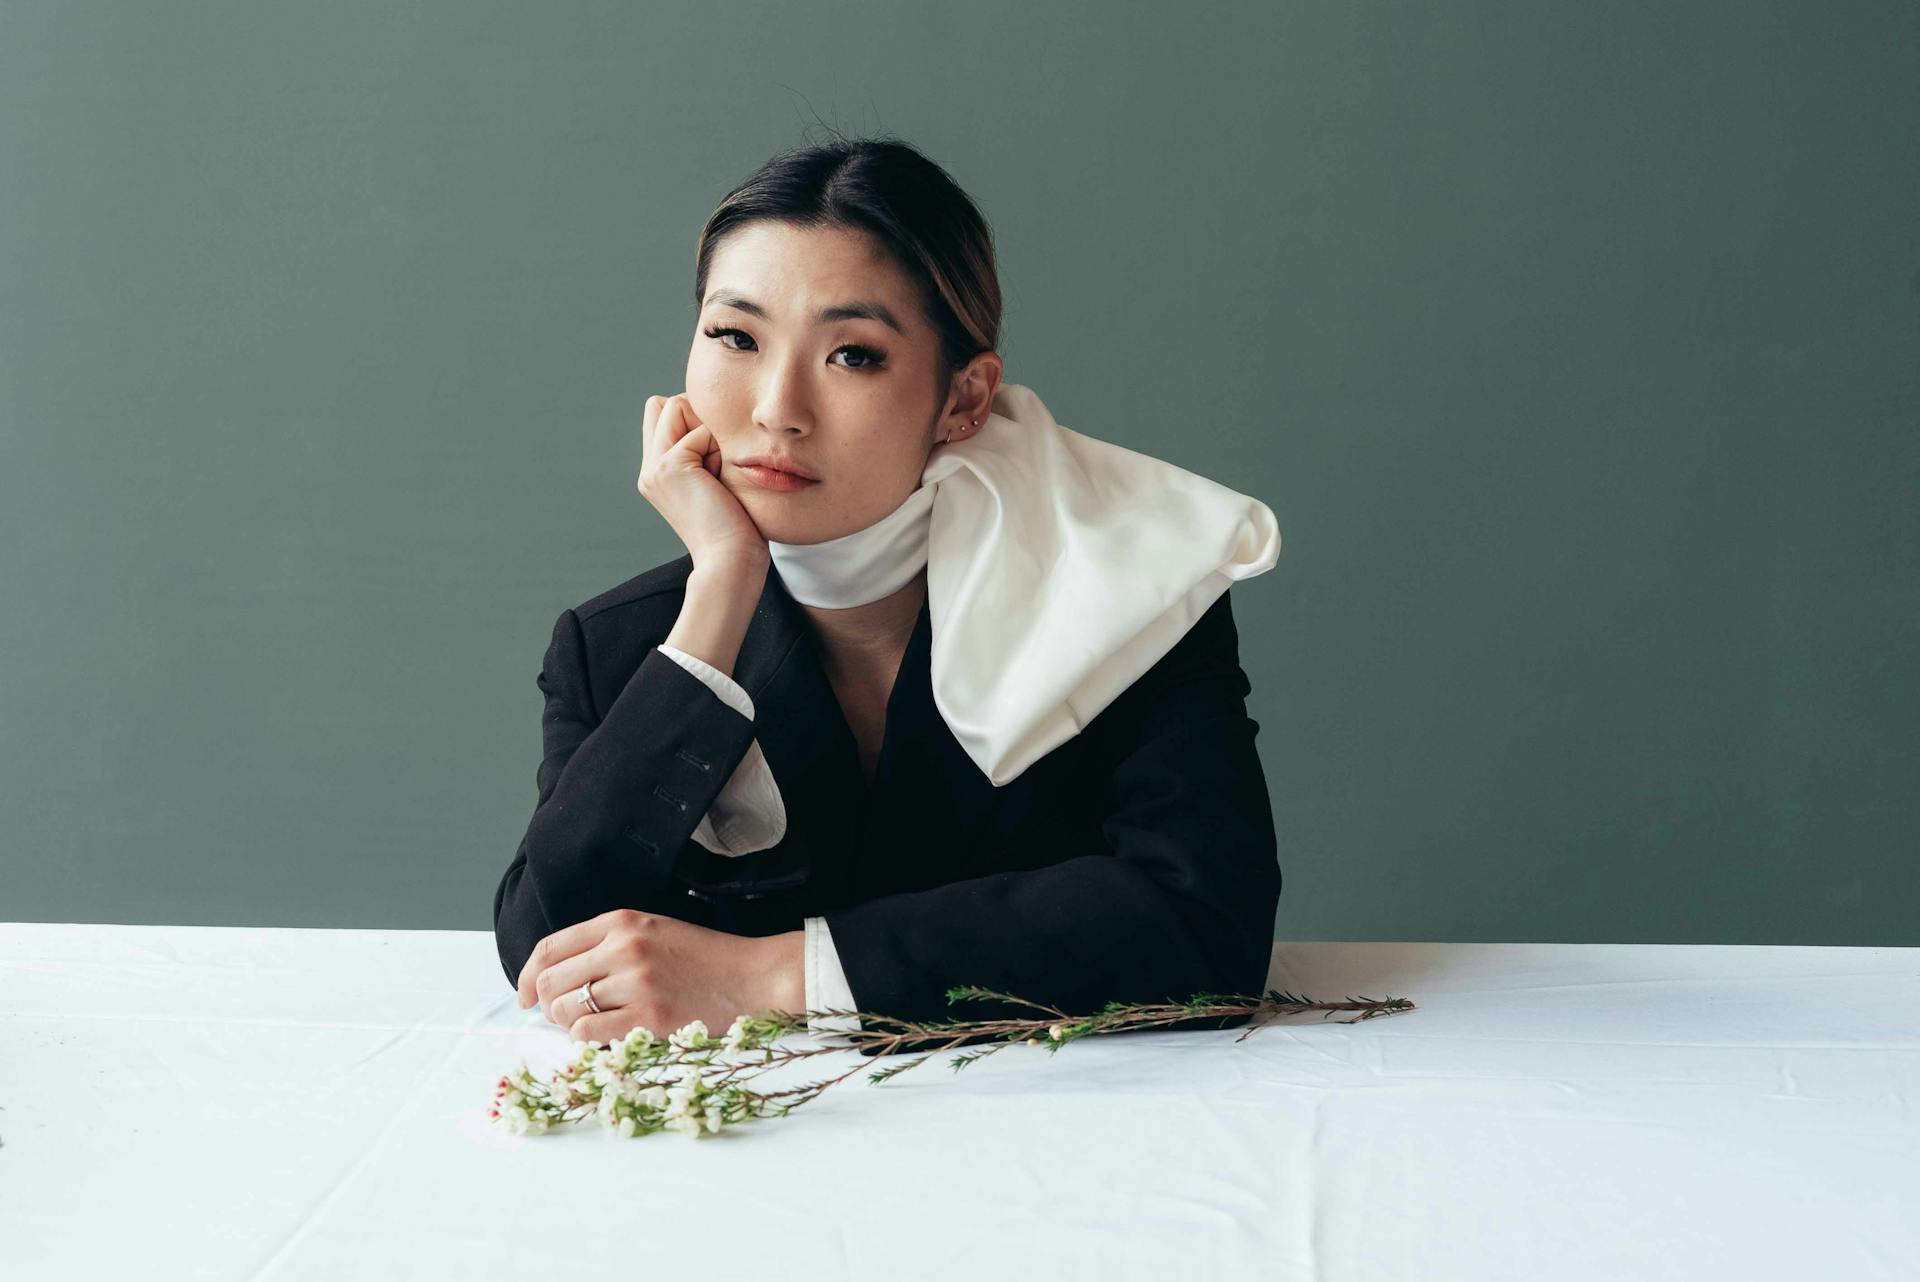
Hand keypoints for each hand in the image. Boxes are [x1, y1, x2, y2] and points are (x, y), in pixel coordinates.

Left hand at [515, 909, 803, 1045]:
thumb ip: (607, 944)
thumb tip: (553, 977)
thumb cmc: (704, 958)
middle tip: (560, 1015)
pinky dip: (585, 1039)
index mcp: (622, 921)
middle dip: (546, 1004)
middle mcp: (623, 948)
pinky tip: (605, 1035)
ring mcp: (635, 984)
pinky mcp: (647, 1018)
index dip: (526, 975)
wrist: (753, 977)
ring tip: (588, 1024)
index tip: (524, 994)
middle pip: (550, 982)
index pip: (550, 948)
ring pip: (566, 1011)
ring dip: (567, 1024)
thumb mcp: (654, 930)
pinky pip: (588, 1034)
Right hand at [637, 393, 770, 573]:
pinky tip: (720, 481)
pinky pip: (701, 429)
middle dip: (699, 420)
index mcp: (657, 473)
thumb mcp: (718, 479)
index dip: (696, 423)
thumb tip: (711, 414)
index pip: (664, 413)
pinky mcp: (669, 466)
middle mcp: (649, 468)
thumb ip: (706, 449)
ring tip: (718, 473)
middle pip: (666, 404)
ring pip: (678, 405)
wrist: (731, 560)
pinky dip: (719, 448)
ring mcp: (655, 467)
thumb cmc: (738, 526)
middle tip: (716, 465)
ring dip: (709, 433)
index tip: (716, 464)